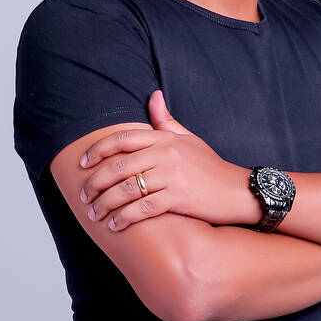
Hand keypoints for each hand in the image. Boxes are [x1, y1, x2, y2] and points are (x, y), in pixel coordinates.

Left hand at [77, 90, 246, 229]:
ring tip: (95, 214)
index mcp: (164, 138)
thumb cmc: (210, 166)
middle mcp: (166, 154)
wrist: (238, 191)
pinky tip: (115, 225)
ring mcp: (172, 176)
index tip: (82, 164)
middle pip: (118, 167)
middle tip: (84, 196)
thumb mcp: (189, 139)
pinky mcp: (178, 198)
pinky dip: (124, 218)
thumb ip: (166, 120)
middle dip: (95, 183)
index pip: (122, 139)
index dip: (97, 151)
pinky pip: (142, 209)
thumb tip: (153, 95)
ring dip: (105, 204)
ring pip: (126, 190)